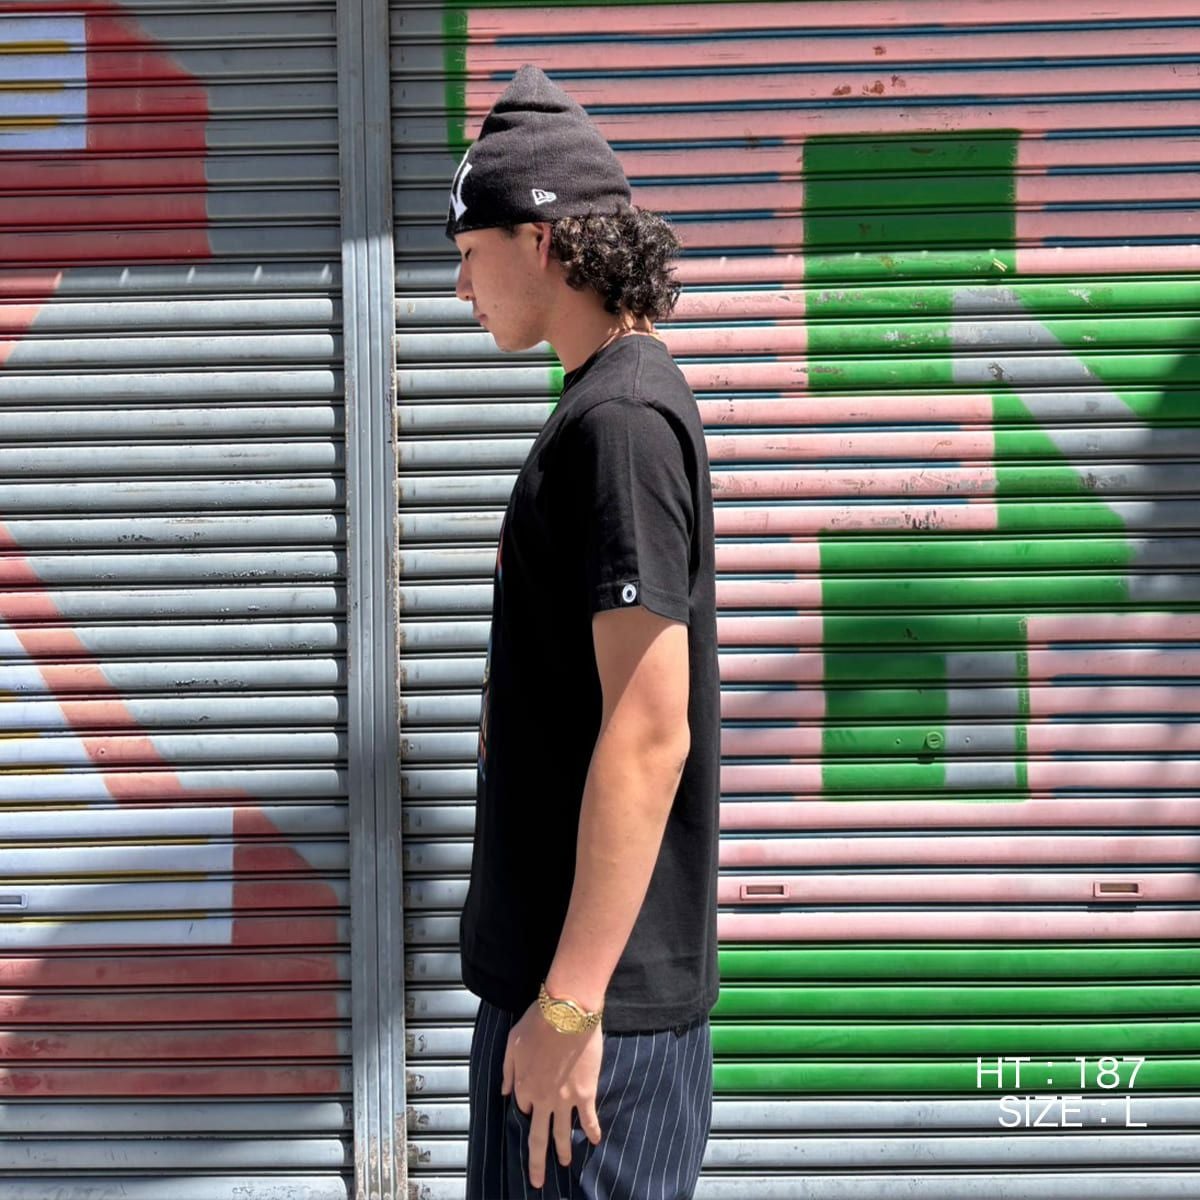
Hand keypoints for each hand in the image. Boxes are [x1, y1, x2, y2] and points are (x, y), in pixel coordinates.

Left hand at [501, 1000, 603, 1189]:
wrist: (567, 1013)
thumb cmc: (538, 1022)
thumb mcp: (512, 1042)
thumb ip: (507, 1070)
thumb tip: (504, 1093)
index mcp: (523, 1086)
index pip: (524, 1107)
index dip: (528, 1106)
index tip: (534, 1104)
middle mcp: (542, 1100)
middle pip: (538, 1137)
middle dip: (537, 1163)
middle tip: (537, 1182)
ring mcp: (565, 1099)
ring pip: (562, 1134)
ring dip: (563, 1151)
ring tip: (565, 1163)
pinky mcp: (586, 1093)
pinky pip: (589, 1119)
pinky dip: (593, 1131)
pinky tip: (596, 1142)